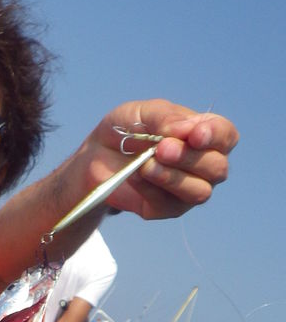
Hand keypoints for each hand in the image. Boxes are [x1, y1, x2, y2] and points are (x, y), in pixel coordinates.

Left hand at [94, 101, 238, 219]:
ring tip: (145, 165)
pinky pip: (168, 205)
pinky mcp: (167, 208)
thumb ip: (165, 117)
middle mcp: (204, 164)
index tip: (195, 135)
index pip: (226, 136)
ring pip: (199, 192)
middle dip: (189, 158)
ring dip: (172, 177)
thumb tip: (185, 130)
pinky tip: (134, 176)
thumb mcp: (141, 112)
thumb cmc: (126, 130)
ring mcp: (188, 189)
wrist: (95, 156)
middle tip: (160, 148)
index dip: (215, 136)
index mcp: (204, 135)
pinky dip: (150, 189)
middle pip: (217, 168)